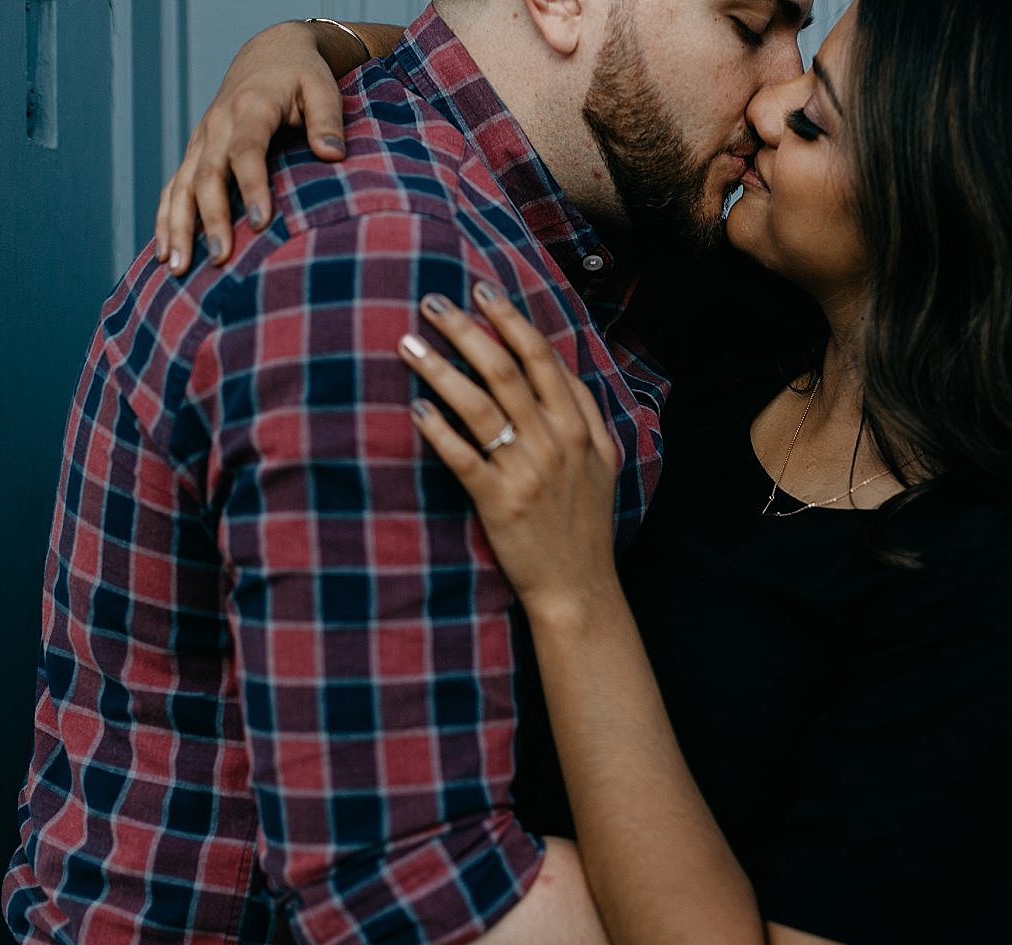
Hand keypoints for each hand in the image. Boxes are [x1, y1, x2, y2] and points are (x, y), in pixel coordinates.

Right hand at [155, 20, 349, 274]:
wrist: (269, 54)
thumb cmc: (303, 76)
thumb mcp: (322, 88)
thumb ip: (328, 120)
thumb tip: (333, 155)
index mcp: (251, 107)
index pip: (247, 150)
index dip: (252, 186)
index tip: (263, 223)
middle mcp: (217, 124)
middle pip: (207, 175)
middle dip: (212, 218)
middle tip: (221, 258)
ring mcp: (202, 139)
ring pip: (180, 185)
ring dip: (177, 227)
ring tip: (178, 267)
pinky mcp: (196, 151)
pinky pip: (173, 188)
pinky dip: (166, 219)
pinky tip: (165, 253)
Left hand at [402, 284, 621, 619]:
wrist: (579, 586)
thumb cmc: (585, 523)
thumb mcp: (603, 462)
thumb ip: (584, 412)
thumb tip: (556, 366)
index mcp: (579, 426)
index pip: (543, 358)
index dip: (511, 319)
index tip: (482, 290)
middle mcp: (555, 441)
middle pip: (505, 369)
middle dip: (466, 329)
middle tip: (432, 301)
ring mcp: (527, 470)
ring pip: (479, 404)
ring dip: (440, 369)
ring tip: (408, 343)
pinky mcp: (499, 501)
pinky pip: (462, 456)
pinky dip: (437, 429)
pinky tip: (414, 408)